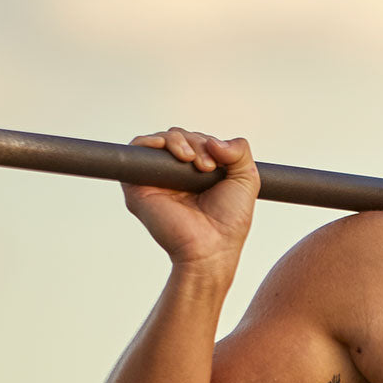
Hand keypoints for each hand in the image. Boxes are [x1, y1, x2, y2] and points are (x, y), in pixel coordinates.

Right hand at [123, 128, 259, 269]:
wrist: (211, 247)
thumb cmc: (229, 221)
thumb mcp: (246, 179)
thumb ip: (240, 150)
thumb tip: (213, 140)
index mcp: (197, 173)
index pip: (196, 140)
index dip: (207, 142)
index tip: (219, 164)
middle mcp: (175, 175)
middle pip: (179, 136)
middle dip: (196, 142)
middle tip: (207, 167)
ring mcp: (156, 179)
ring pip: (160, 140)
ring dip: (179, 141)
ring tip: (193, 161)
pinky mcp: (138, 186)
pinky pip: (136, 150)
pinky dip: (151, 142)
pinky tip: (173, 153)